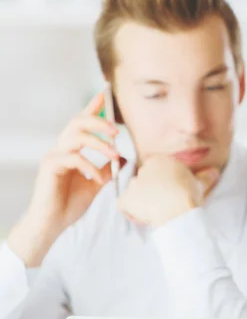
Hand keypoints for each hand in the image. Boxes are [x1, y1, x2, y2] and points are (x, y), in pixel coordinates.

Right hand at [8, 91, 125, 266]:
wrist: (53, 223)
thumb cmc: (70, 203)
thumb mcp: (96, 183)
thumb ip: (108, 169)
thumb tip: (125, 158)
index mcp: (72, 149)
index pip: (81, 122)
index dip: (92, 107)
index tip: (103, 95)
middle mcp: (61, 148)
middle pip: (77, 122)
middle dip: (99, 122)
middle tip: (117, 131)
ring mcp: (54, 156)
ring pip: (76, 136)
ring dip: (99, 143)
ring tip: (114, 154)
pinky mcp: (50, 167)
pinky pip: (72, 157)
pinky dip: (89, 165)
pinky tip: (96, 177)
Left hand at [117, 155, 219, 226]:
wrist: (179, 209)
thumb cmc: (190, 195)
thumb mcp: (200, 184)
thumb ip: (205, 176)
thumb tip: (215, 172)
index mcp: (159, 160)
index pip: (155, 171)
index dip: (163, 184)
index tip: (171, 193)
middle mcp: (143, 168)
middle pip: (144, 180)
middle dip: (151, 191)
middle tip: (164, 203)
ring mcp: (132, 183)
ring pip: (134, 192)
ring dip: (141, 201)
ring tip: (155, 211)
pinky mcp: (125, 199)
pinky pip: (124, 206)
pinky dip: (131, 212)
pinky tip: (144, 217)